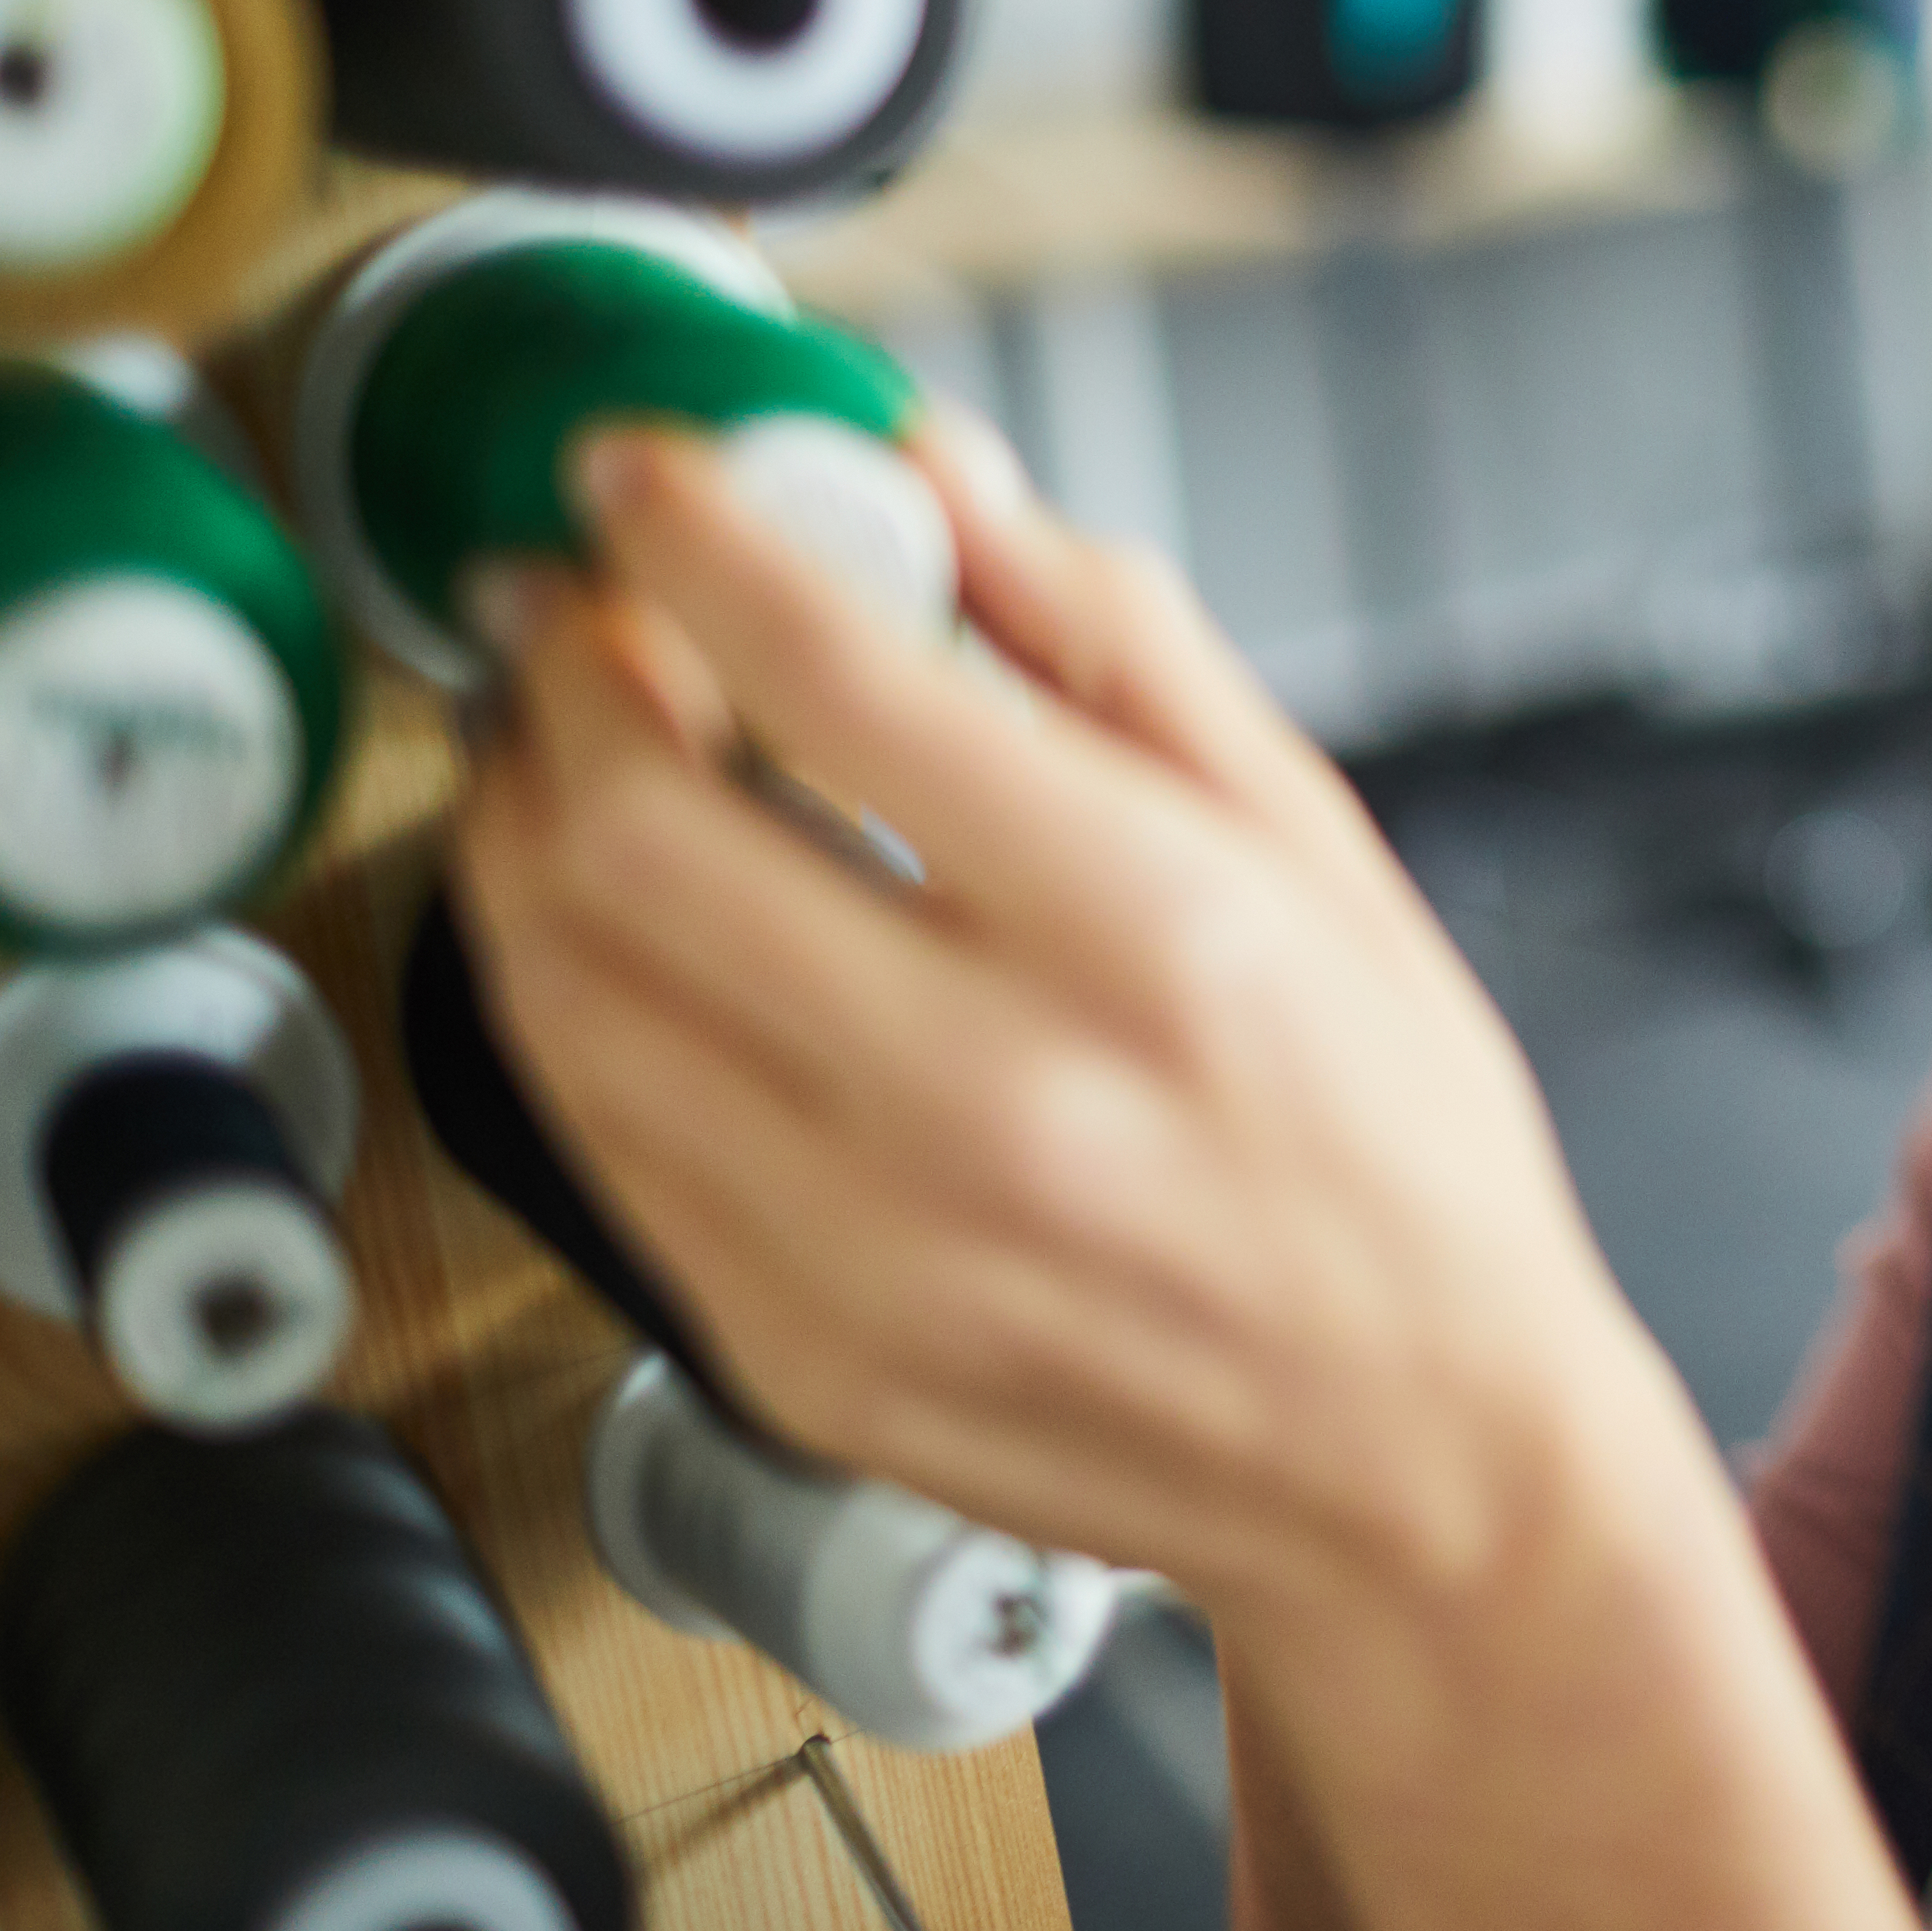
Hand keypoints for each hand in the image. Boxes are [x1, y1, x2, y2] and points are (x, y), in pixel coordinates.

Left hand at [448, 412, 1691, 1624]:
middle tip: (567, 611)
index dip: (699, 538)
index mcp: (1154, 940)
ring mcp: (873, 1254)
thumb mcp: (1315, 845)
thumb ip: (1111, 639)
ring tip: (555, 753)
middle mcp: (999, 1103)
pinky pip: (593, 1139)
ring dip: (517, 828)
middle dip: (559, 676)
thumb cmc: (1393, 1152)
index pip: (843, 681)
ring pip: (567, 988)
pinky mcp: (793, 1357)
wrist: (1415, 1459)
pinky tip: (609, 930)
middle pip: (640, 836)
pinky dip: (566, 995)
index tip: (643, 472)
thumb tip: (939, 471)